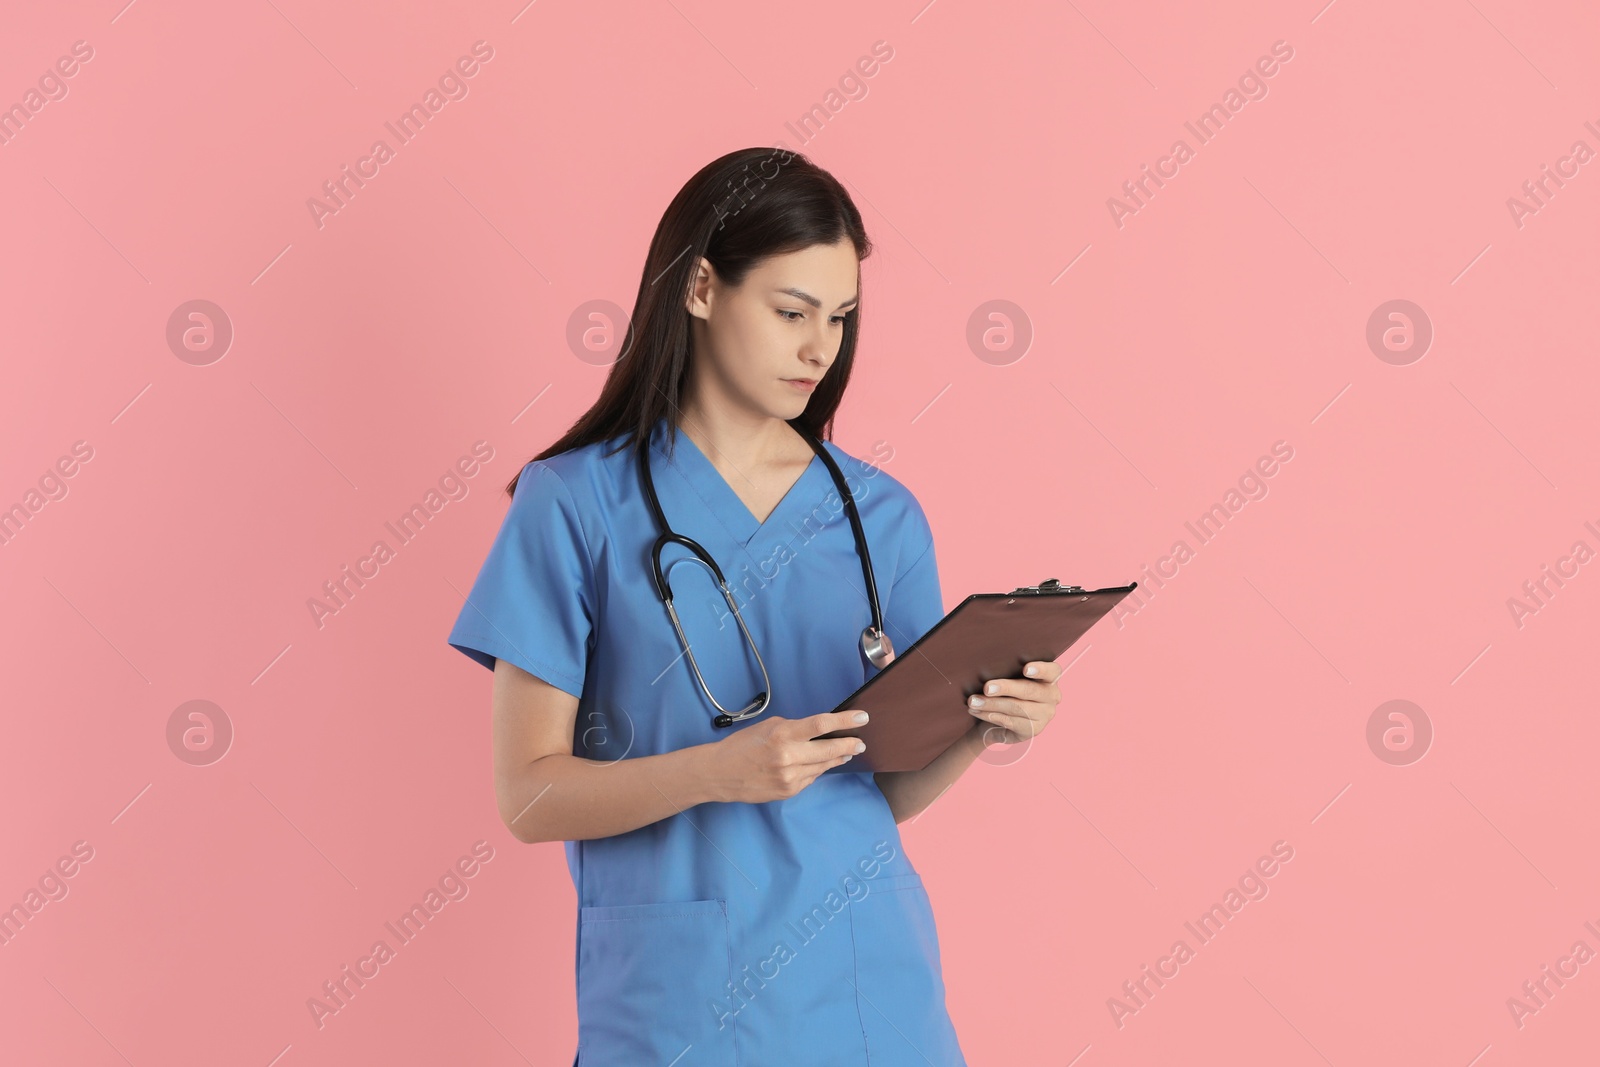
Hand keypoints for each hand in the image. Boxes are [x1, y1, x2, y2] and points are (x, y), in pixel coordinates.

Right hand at [698, 709, 868, 803]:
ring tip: (844, 752)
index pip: (821, 725)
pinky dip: (816, 769)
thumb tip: (819, 730)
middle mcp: (789, 757)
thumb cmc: (743, 745)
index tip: (862, 718)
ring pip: (823, 766)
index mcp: (783, 735)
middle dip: (849, 745)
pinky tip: (817, 764)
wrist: (720, 774)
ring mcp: (790, 778)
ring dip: (836, 758)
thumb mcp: (768, 727)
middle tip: (860, 743)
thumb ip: (795, 728)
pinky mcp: (789, 792)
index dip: (845, 721)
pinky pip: (811, 778)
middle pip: (830, 750)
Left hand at [967, 660, 1062, 746]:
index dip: (1041, 669)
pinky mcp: (1035, 730)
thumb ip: (1007, 670)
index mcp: (1050, 678)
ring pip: (1018, 708)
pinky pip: (1011, 722)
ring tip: (973, 702)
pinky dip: (991, 716)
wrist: (998, 718)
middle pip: (1030, 690)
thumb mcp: (1008, 677)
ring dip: (992, 704)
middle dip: (1006, 688)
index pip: (1052, 671)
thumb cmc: (1005, 690)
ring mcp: (1045, 715)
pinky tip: (978, 712)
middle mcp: (1052, 696)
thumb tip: (987, 665)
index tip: (1025, 669)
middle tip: (986, 687)